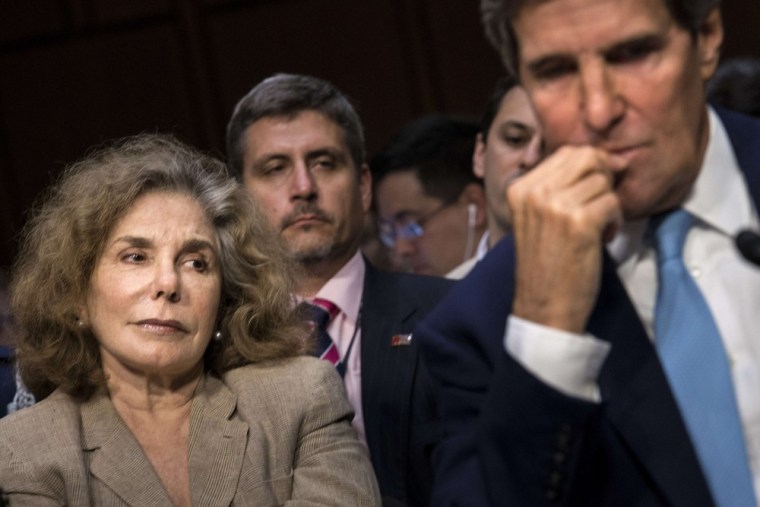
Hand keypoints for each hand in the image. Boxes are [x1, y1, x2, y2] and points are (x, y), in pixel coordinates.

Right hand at [507, 146, 625, 332]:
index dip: (591, 165)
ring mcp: (555, 206)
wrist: (543, 306)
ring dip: (609, 204)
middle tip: (602, 203)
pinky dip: (615, 221)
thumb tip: (596, 159)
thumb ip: (554, 188)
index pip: (566, 153)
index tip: (598, 186)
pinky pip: (612, 202)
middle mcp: (534, 192)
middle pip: (587, 158)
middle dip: (604, 177)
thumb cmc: (544, 264)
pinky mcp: (579, 222)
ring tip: (598, 227)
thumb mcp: (536, 217)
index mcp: (520, 188)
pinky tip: (602, 238)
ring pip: (603, 181)